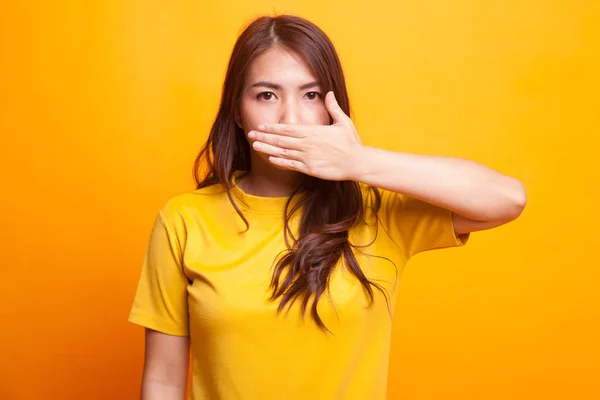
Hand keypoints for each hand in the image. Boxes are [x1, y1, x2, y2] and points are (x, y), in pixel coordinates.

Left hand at [248, 91, 363, 180]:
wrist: (357, 162)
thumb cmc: (351, 142)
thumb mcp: (343, 122)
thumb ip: (333, 107)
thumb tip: (329, 92)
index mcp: (314, 132)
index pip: (289, 128)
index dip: (273, 127)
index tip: (261, 125)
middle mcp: (308, 144)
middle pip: (282, 139)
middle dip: (265, 136)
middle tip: (250, 134)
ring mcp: (308, 157)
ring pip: (283, 152)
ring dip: (268, 148)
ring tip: (255, 145)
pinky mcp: (310, 169)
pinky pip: (291, 165)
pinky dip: (280, 162)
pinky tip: (270, 158)